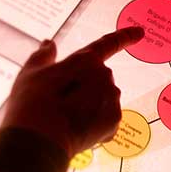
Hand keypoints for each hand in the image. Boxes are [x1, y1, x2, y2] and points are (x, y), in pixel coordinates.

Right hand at [1, 27, 144, 157]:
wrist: (39, 139)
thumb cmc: (32, 102)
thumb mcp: (30, 73)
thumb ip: (43, 55)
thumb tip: (49, 43)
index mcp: (86, 59)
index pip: (108, 44)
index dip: (125, 36)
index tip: (140, 32)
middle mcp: (104, 75)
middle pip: (99, 79)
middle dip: (86, 88)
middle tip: (62, 103)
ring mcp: (112, 97)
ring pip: (104, 100)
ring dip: (91, 106)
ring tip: (68, 118)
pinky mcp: (115, 119)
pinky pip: (107, 120)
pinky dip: (95, 125)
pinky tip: (78, 131)